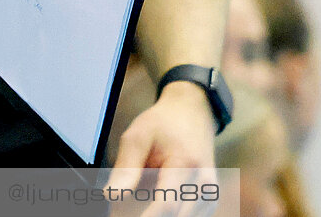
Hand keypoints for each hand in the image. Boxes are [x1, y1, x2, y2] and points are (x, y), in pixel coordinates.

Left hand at [107, 83, 216, 216]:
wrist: (192, 114)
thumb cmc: (163, 124)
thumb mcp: (137, 137)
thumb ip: (126, 169)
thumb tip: (111, 196)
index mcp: (185, 164)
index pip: (167, 205)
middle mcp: (204, 184)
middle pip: (175, 216)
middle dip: (152, 214)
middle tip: (140, 188)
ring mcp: (210, 195)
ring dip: (162, 211)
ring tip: (152, 184)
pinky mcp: (209, 202)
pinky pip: (187, 216)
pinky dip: (173, 211)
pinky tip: (162, 192)